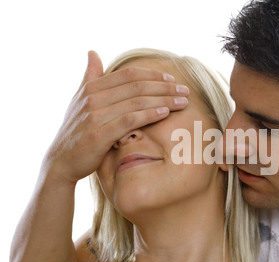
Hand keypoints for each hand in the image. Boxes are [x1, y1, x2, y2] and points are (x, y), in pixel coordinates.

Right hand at [42, 51, 188, 183]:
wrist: (61, 161)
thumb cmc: (76, 130)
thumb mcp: (79, 100)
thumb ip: (90, 76)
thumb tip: (93, 52)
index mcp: (92, 87)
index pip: (129, 75)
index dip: (153, 75)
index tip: (172, 80)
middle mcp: (93, 98)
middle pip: (137, 86)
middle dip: (165, 88)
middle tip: (185, 91)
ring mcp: (95, 116)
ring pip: (137, 102)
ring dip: (164, 100)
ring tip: (183, 102)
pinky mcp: (100, 134)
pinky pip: (130, 120)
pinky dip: (150, 115)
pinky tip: (166, 113)